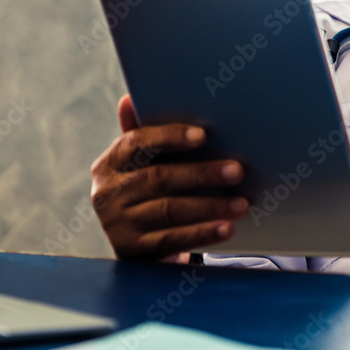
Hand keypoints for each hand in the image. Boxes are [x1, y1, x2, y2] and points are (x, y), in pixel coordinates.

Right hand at [90, 94, 248, 260]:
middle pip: (160, 178)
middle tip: (238, 170)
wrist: (136, 247)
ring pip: (170, 210)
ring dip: (210, 206)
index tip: (204, 136)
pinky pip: (173, 239)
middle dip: (202, 174)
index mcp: (110, 163)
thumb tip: (129, 98)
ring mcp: (118, 224)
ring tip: (241, 203)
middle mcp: (107, 193)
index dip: (170, 137)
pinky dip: (202, 233)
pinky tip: (226, 228)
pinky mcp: (133, 251)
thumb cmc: (146, 193)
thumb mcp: (141, 165)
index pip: (137, 142)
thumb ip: (143, 135)